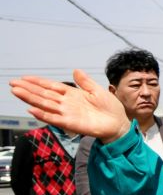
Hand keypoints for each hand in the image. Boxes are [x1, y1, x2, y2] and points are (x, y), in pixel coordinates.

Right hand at [9, 70, 130, 142]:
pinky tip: (32, 110)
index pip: (51, 86)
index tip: (24, 78)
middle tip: (13, 84)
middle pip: (43, 95)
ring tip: (17, 92)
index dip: (38, 82)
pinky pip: (54, 118)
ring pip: (45, 105)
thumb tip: (75, 70)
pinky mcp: (71, 123)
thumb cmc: (110, 108)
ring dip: (30, 99)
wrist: (119, 123)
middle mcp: (66, 103)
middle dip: (28, 89)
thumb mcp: (98, 91)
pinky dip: (43, 114)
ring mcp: (67, 113)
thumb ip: (86, 82)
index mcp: (72, 94)